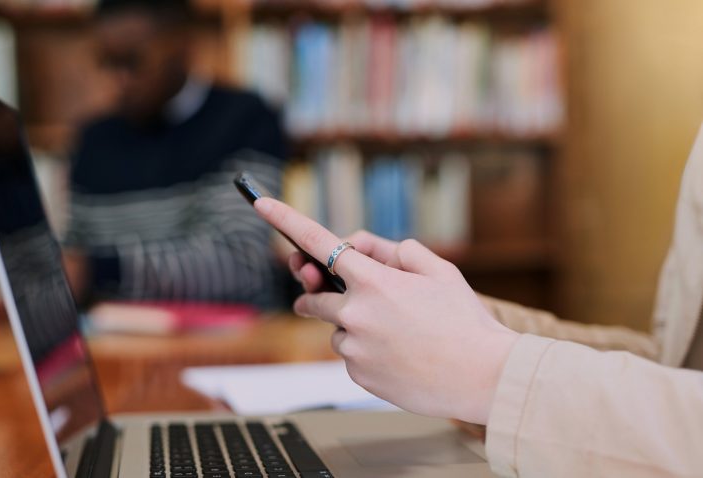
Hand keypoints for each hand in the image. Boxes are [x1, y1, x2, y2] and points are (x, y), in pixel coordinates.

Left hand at [255, 198, 518, 424]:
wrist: (485, 376)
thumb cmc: (465, 321)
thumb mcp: (439, 270)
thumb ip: (398, 252)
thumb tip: (367, 252)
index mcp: (374, 280)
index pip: (319, 242)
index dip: (286, 220)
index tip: (261, 204)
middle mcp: (355, 312)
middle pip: (312, 296)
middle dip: (316, 292)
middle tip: (325, 292)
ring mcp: (354, 347)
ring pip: (337, 330)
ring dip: (353, 326)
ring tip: (398, 334)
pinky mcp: (359, 375)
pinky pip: (350, 357)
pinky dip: (366, 352)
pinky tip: (399, 355)